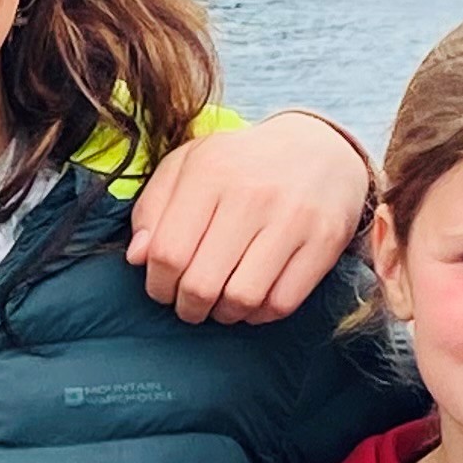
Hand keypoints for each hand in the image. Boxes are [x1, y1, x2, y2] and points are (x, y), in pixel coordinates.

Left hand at [127, 110, 373, 323]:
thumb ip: (152, 208)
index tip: (162, 288)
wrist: (319, 148)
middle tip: (188, 303)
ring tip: (219, 303)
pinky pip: (282, 303)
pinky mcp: (326, 241)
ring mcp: (294, 218)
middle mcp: (253, 194)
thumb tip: (137, 257)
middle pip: (201, 283)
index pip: (168, 252)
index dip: (157, 284)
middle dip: (187, 306)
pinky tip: (252, 300)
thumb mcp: (188, 167)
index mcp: (211, 171)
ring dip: (223, 314)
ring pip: (242, 299)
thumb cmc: (239, 165)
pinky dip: (260, 314)